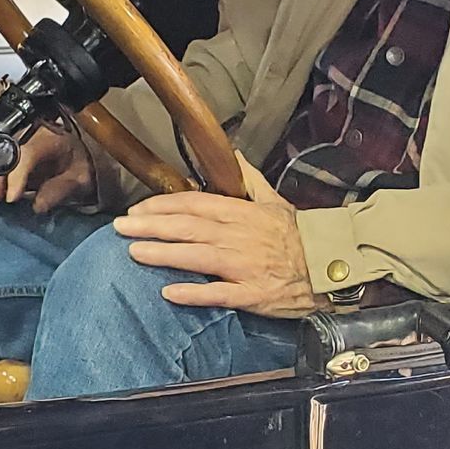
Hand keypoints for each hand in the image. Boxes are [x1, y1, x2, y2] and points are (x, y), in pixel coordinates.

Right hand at [0, 121, 94, 213]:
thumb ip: (60, 190)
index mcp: (50, 138)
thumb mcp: (81, 179)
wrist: (83, 158)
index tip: (12, 197)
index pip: (27, 152)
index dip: (16, 175)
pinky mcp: (9, 157)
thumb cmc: (82, 166)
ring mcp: (17, 145)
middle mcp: (29, 137)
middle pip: (4, 153)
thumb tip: (37, 205)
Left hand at [113, 156, 316, 316]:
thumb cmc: (299, 235)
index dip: (163, 206)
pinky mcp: (251, 294)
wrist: (330, 265)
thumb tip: (232, 154)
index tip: (137, 211)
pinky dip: (194, 292)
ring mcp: (244, 265)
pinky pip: (219, 293)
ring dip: (164, 254)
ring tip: (134, 253)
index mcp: (241, 213)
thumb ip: (249, 179)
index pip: (195, 204)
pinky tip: (169, 292)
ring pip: (197, 256)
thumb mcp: (274, 201)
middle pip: (188, 227)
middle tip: (119, 228)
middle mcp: (238, 236)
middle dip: (151, 227)